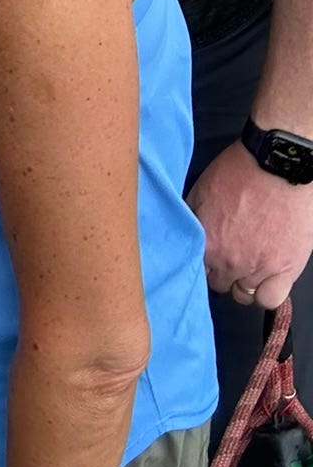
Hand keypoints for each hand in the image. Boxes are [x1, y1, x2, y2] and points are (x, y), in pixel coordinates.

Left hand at [188, 141, 312, 307]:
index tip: (208, 256)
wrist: (276, 166)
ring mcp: (258, 268)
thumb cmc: (239, 171)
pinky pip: (270, 299)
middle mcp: (229, 261)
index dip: (202, 262)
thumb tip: (181, 232)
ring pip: (243, 295)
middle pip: (218, 284)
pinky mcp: (286, 269)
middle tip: (230, 255)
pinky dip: (266, 292)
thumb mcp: (200, 190)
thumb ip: (190, 218)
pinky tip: (265, 277)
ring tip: (248, 264)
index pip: (195, 271)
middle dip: (221, 271)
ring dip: (242, 282)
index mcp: (207, 242)